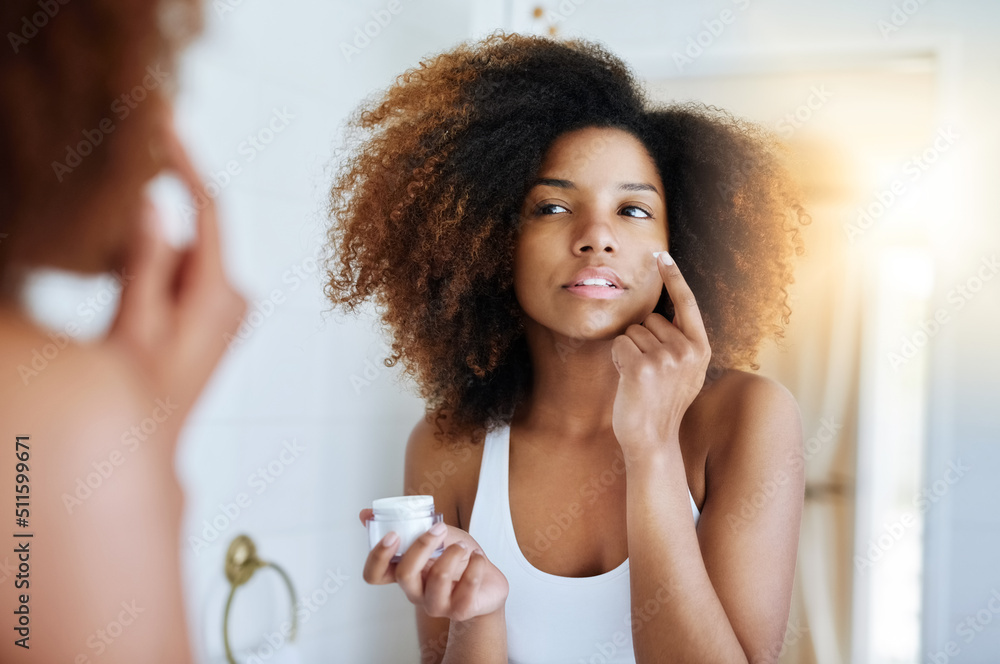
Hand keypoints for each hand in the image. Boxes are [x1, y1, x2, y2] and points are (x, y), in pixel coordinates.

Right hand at [106, 108, 246, 432]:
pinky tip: (132, 313)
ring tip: (123, 314)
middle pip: (192, 231)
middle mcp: (235, 297)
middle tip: (112, 269)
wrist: (154, 445)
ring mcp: (228, 307)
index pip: (209, 207)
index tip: (163, 121)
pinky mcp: (215, 315)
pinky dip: (155, 274)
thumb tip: (155, 205)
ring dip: (149, 261)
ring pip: (182, 254)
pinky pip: (182, 274)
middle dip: (150, 231)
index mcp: (222, 295)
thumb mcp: (136, 326)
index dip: (184, 160)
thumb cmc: (144, 397)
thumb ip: (148, 264)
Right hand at [358, 508, 508, 622]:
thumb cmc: (456, 558)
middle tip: (439, 528)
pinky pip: (467, 587)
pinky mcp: (461, 610)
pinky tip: (478, 557)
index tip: (394, 534)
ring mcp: (437, 604)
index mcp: (404, 573)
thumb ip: (409, 525)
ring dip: (453, 553)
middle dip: (422, 546)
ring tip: (463, 545)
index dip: (378, 557)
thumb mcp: (434, 536)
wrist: (488, 584)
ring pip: (438, 578)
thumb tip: (365, 514)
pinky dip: (475, 565)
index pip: (374, 575)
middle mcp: (416, 592)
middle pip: (405, 574)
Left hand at [610, 251, 710, 462]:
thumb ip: (682, 343)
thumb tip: (664, 313)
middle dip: (642, 340)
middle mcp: (687, 350)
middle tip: (649, 373)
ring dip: (629, 351)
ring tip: (641, 379)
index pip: (686, 304)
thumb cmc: (662, 403)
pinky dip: (618, 358)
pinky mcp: (641, 367)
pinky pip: (620, 344)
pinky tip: (627, 380)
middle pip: (650, 319)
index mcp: (700, 349)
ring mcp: (665, 359)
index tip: (661, 254)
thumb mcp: (685, 372)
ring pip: (632, 331)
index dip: (674, 277)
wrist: (652, 441)